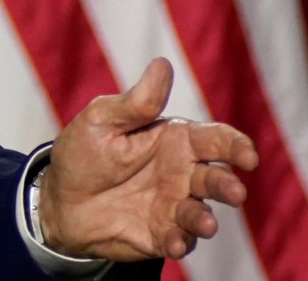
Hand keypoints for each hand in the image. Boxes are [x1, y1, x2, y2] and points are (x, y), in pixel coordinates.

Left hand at [39, 58, 258, 260]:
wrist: (59, 199)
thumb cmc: (84, 152)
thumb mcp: (101, 120)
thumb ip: (135, 102)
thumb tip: (162, 64)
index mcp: (175, 140)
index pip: (216, 140)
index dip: (236, 146)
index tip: (248, 156)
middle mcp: (182, 174)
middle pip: (216, 179)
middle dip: (228, 186)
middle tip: (234, 193)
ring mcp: (174, 206)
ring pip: (201, 213)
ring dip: (205, 220)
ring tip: (204, 224)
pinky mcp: (161, 235)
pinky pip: (177, 240)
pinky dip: (180, 242)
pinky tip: (175, 243)